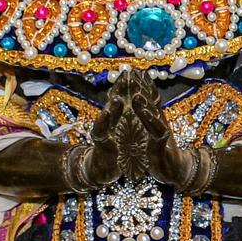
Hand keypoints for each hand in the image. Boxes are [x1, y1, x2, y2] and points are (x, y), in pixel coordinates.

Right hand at [82, 70, 149, 186]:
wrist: (103, 168)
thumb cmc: (117, 148)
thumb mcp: (127, 129)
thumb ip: (132, 114)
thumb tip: (141, 97)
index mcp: (120, 117)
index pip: (125, 98)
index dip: (130, 86)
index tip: (135, 72)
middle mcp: (111, 121)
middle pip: (115, 102)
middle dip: (120, 88)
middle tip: (126, 74)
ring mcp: (104, 131)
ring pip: (107, 114)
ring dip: (112, 105)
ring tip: (117, 95)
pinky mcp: (100, 143)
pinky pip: (100, 131)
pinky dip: (103, 121)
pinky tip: (106, 112)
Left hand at [117, 69, 217, 193]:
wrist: (176, 169)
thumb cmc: (162, 150)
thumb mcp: (155, 129)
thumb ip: (150, 115)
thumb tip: (142, 99)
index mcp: (154, 119)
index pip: (148, 99)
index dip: (141, 84)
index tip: (133, 70)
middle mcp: (159, 121)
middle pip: (150, 102)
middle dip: (141, 88)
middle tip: (133, 73)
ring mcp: (161, 131)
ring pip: (153, 114)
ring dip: (145, 104)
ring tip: (136, 94)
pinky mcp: (162, 144)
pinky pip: (156, 130)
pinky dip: (150, 120)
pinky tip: (144, 113)